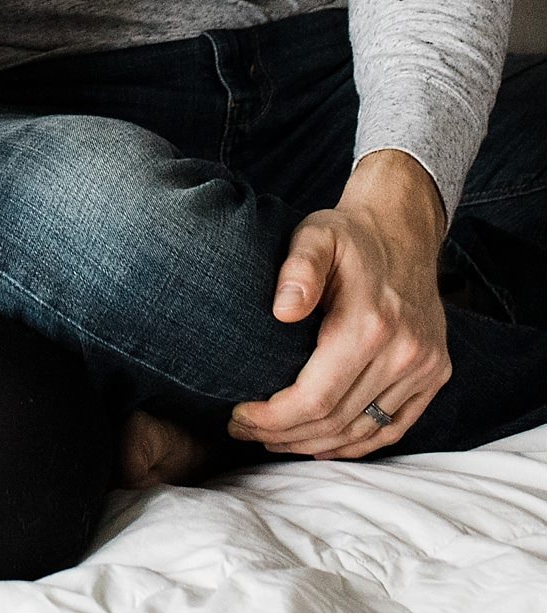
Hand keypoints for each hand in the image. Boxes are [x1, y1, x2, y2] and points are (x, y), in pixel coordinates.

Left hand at [228, 150, 450, 458]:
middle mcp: (405, 353)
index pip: (315, 398)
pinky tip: (321, 444)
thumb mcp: (314, 236)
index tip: (238, 416)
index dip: (273, 418)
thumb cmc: (347, 235)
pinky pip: (394, 426)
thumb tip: (282, 311)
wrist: (404, 229)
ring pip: (364, 431)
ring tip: (273, 439)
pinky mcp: (436, 373)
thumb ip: (298, 268)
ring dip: (315, 444)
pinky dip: (357, 443)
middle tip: (244, 430)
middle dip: (284, 435)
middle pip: (336, 421)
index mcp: (371, 325)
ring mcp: (426, 367)